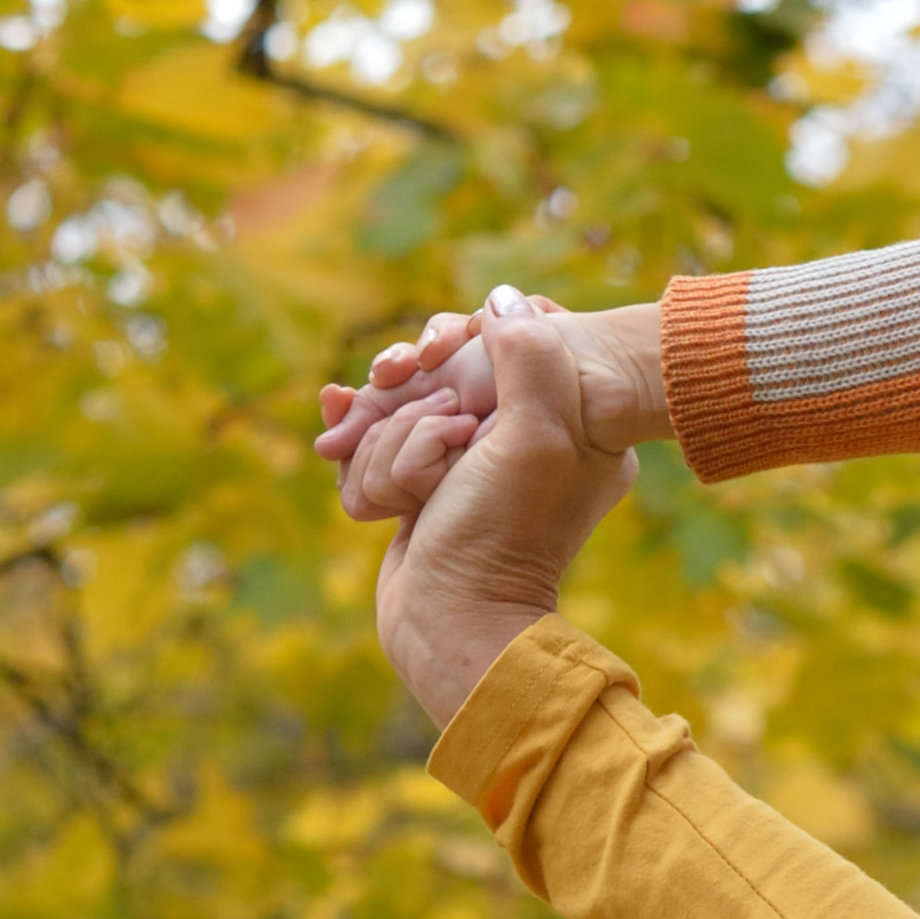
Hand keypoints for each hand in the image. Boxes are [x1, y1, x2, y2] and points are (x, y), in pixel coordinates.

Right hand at [372, 304, 640, 727]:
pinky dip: (369, 457)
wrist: (452, 622)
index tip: (448, 388)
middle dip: (417, 420)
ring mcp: (473, 462)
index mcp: (576, 421)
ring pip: (402, 411)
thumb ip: (528, 355)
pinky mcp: (429, 485)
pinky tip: (342, 440)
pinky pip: (383, 444)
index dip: (461, 353)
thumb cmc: (499, 533)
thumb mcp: (535, 436)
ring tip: (420, 500)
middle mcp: (528, 436)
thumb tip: (503, 297)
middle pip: (443, 375)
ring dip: (393, 453)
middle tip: (444, 458)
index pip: (511, 340)